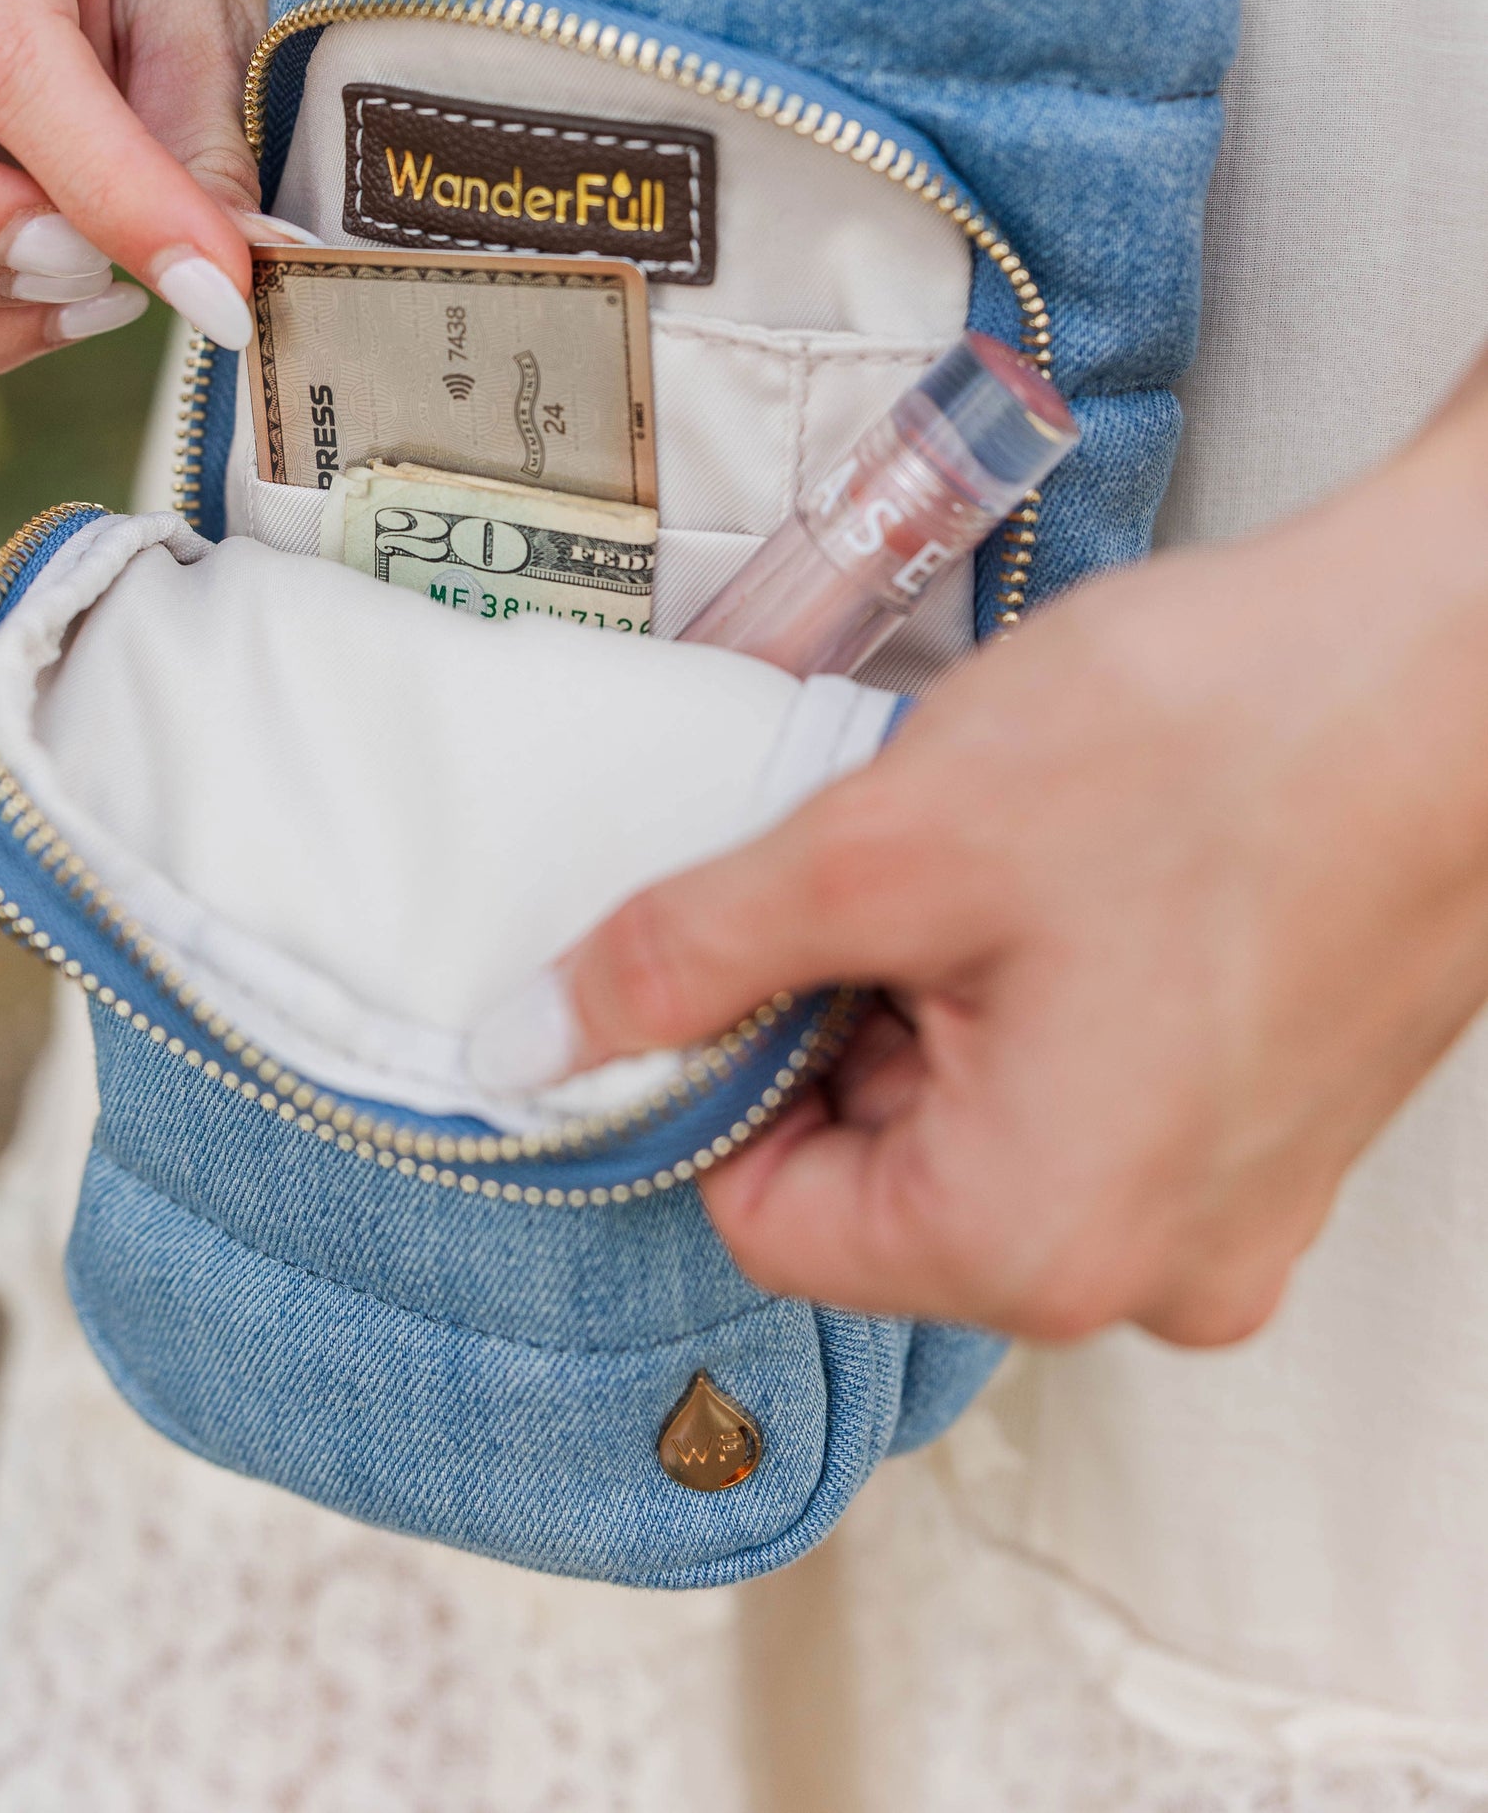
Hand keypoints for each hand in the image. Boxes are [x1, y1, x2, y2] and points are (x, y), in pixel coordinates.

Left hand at [475, 364, 1487, 1345]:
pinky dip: (1048, 984)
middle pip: (881, 1169)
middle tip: (901, 856)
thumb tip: (536, 1042)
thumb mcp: (887, 842)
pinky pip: (1095, 1089)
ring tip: (1012, 845)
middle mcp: (1151, 1274)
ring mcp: (1234, 1205)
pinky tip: (1086, 863)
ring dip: (950, 984)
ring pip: (986, 1118)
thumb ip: (688, 958)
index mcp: (1039, 1242)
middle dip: (849, 1009)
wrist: (1461, 657)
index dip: (718, 1060)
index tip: (734, 930)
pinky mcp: (1278, 1126)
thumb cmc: (1214, 744)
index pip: (766, 1217)